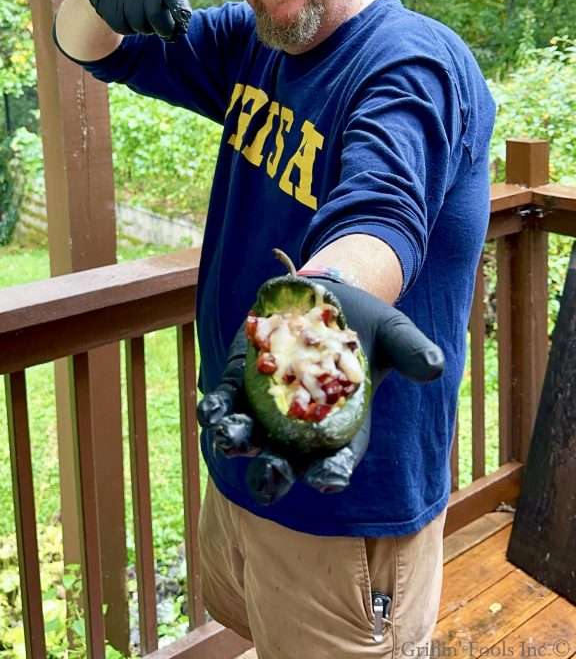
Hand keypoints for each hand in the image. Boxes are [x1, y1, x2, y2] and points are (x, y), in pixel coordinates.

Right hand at [87, 0, 191, 40]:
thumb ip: (174, 9)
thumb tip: (176, 33)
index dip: (180, 8)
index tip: (184, 18)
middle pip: (155, 17)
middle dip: (161, 28)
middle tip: (159, 27)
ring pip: (138, 25)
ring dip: (142, 28)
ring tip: (140, 16)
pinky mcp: (108, 1)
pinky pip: (122, 27)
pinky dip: (127, 29)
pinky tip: (126, 16)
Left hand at [197, 280, 443, 504]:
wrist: (327, 296)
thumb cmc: (367, 325)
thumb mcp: (394, 333)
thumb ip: (412, 351)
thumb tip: (435, 365)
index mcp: (339, 430)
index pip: (335, 464)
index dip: (331, 474)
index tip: (326, 479)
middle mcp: (298, 430)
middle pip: (284, 464)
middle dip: (273, 474)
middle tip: (269, 475)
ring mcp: (266, 409)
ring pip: (248, 438)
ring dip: (237, 442)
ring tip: (230, 438)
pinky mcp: (241, 384)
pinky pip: (224, 403)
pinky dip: (216, 409)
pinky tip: (211, 409)